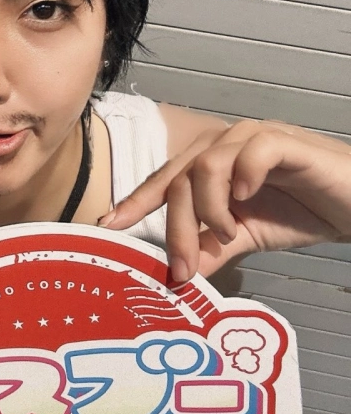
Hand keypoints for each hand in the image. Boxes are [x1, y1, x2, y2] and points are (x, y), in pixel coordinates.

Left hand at [100, 119, 350, 281]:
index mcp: (213, 162)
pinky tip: (245, 200)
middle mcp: (227, 144)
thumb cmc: (304, 211)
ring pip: (206, 164)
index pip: (166, 179)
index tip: (109, 226)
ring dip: (208, 207)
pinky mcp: (287, 142)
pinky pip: (252, 150)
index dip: (136, 200)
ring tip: (227, 233)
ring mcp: (255, 139)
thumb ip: (211, 248)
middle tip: (181, 265)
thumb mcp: (249, 236)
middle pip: (180, 176)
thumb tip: (177, 273)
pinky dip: (241, 176)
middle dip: (173, 224)